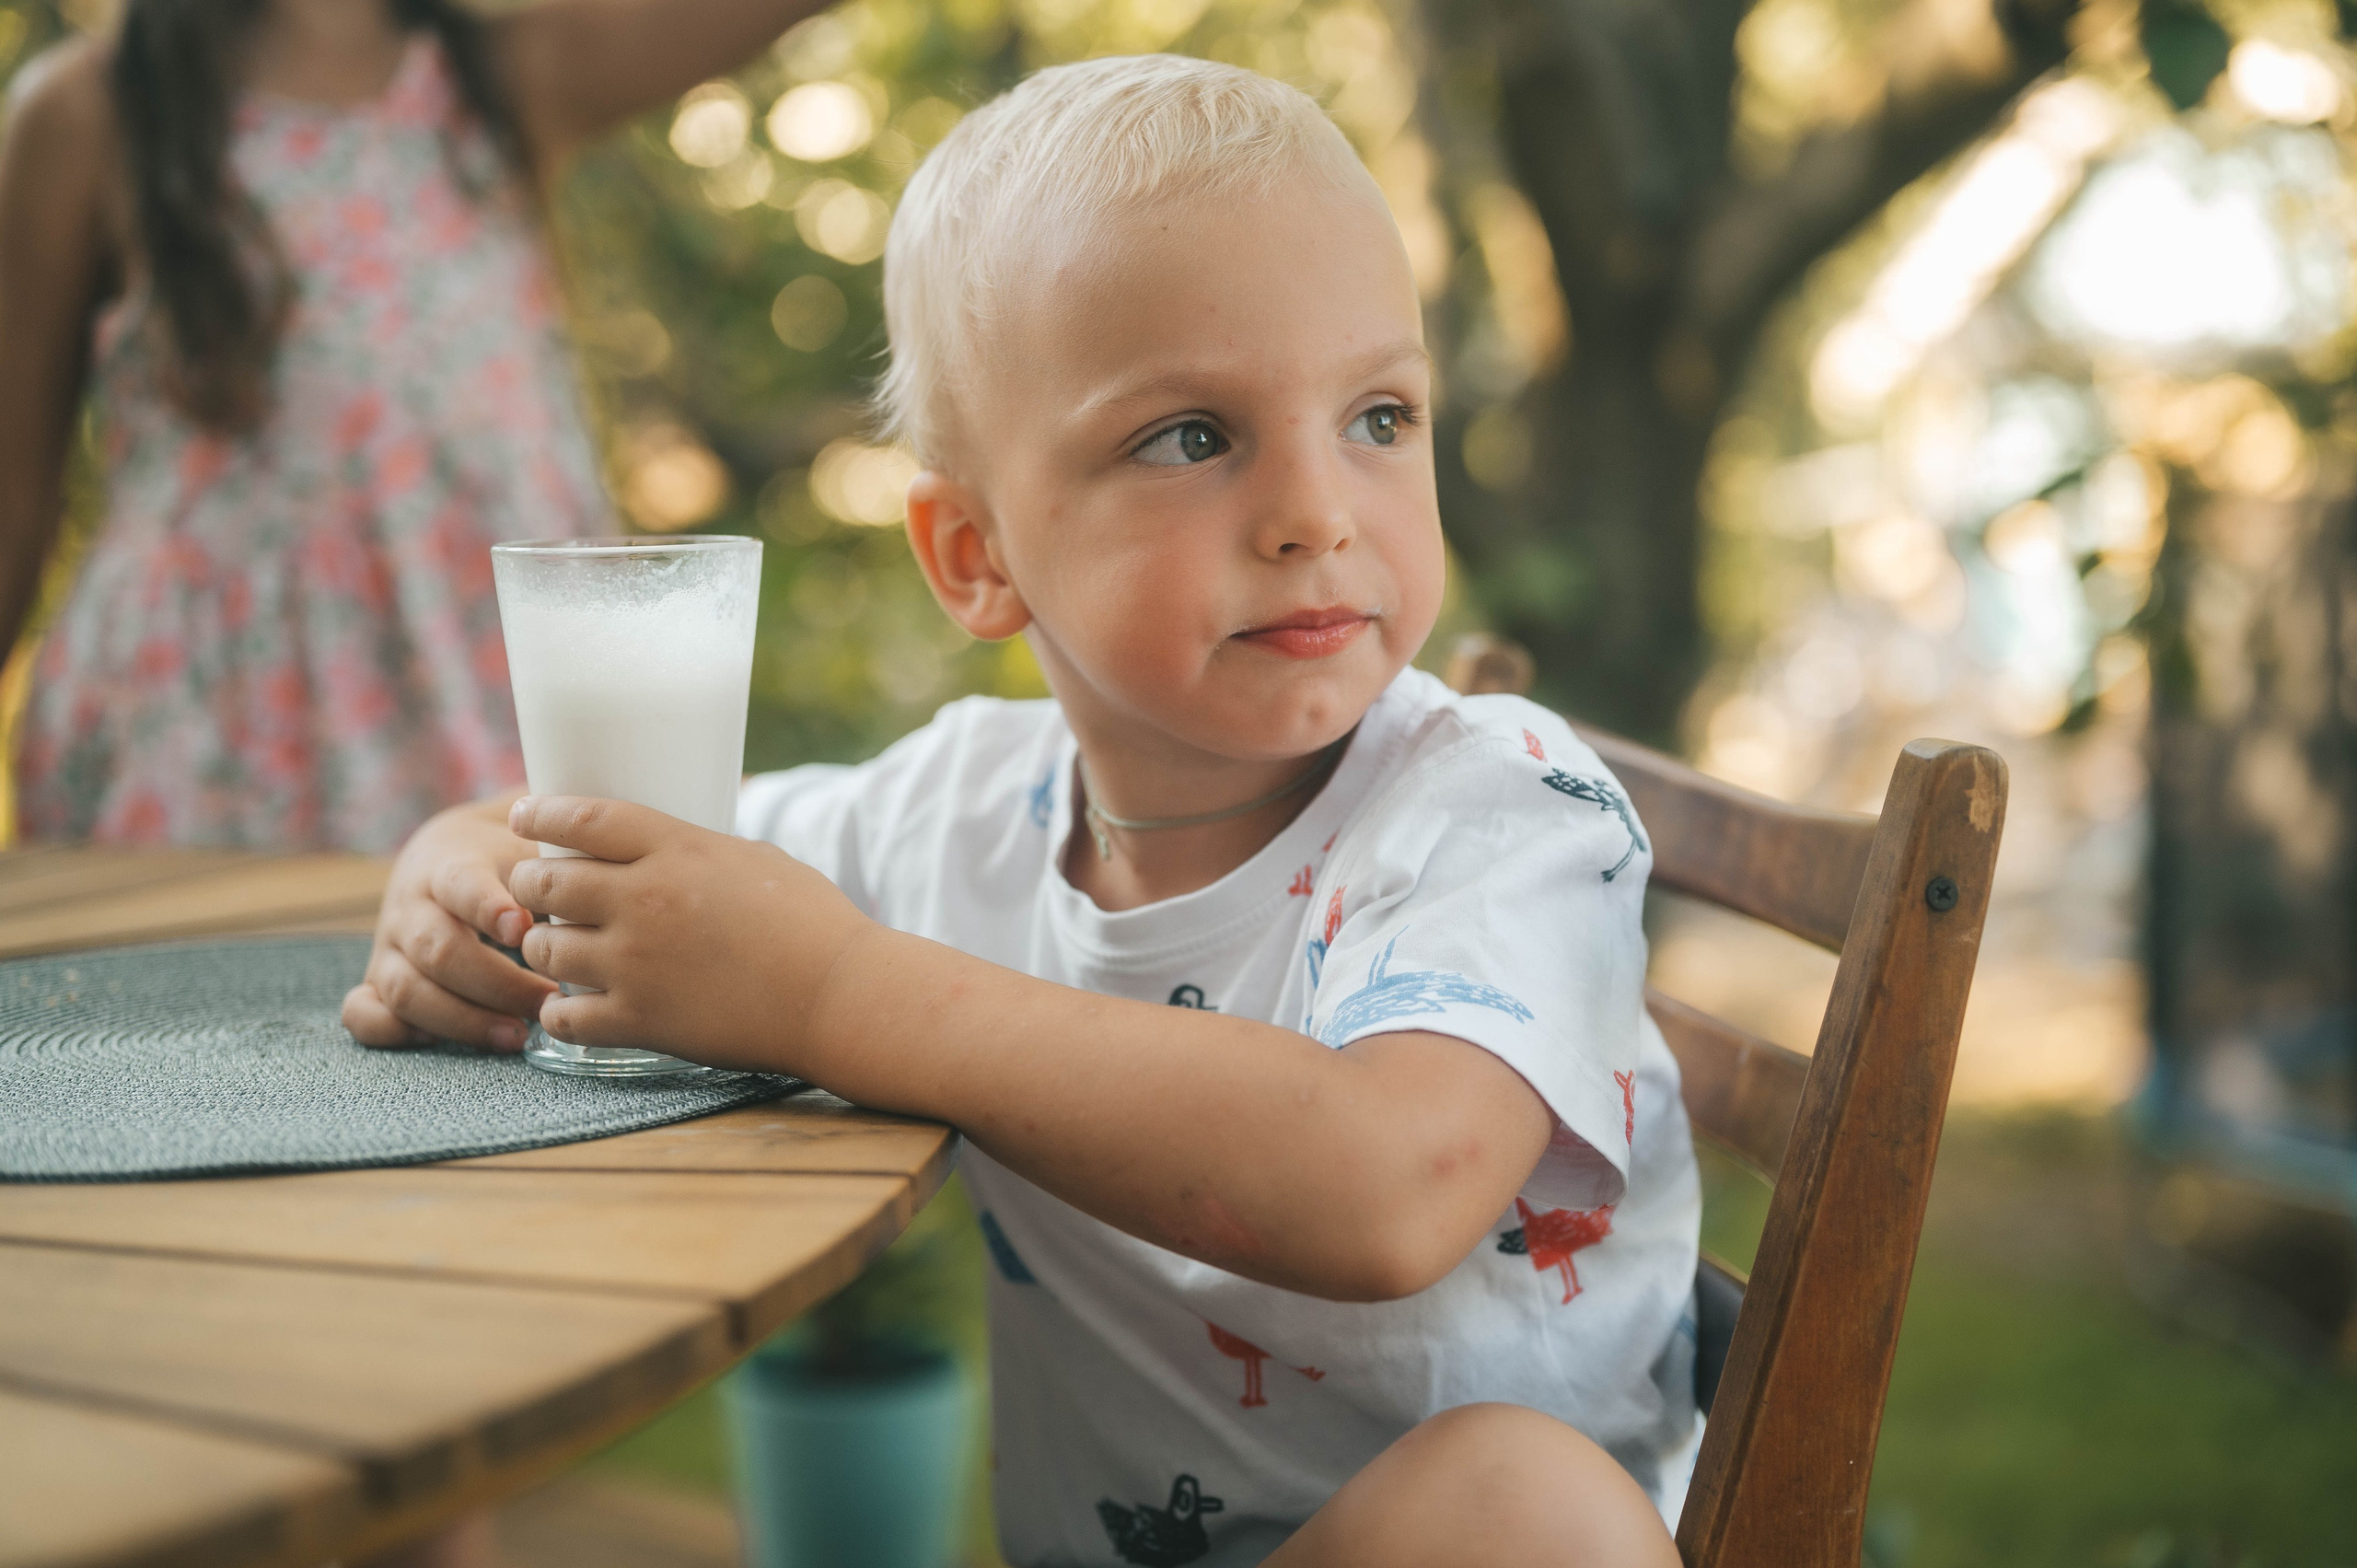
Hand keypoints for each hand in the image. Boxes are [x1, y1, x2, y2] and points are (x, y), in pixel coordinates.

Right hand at [342, 793, 555, 1049]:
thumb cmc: (510, 860)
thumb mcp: (532, 852)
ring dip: (462, 1020)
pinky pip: (363, 1013)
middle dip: (496, 984)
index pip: (460, 884)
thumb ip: (560, 875)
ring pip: (405, 989)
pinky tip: (442, 1043)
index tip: (523, 929)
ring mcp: (387, 946)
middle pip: (438, 950)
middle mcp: (410, 907)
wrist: (450, 852)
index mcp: (449, 865)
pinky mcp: (376, 979)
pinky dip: (394, 1033)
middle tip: (548, 1002)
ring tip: (518, 1037)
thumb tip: (602, 905)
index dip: (487, 907)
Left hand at [503, 795, 871, 1073]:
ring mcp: (636, 964)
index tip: (523, 816)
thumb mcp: (753, 859)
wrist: (838, 997)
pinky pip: (564, 1018)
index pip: (581, 818)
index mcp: (677, 849)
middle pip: (544, 883)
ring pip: (543, 949)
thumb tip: (659, 847)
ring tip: (556, 951)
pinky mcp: (640, 1021)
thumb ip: (694, 850)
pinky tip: (572, 1008)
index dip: (541, 814)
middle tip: (537, 892)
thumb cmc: (813, 923)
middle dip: (530, 885)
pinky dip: (559, 1014)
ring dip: (542, 948)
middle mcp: (644, 901)